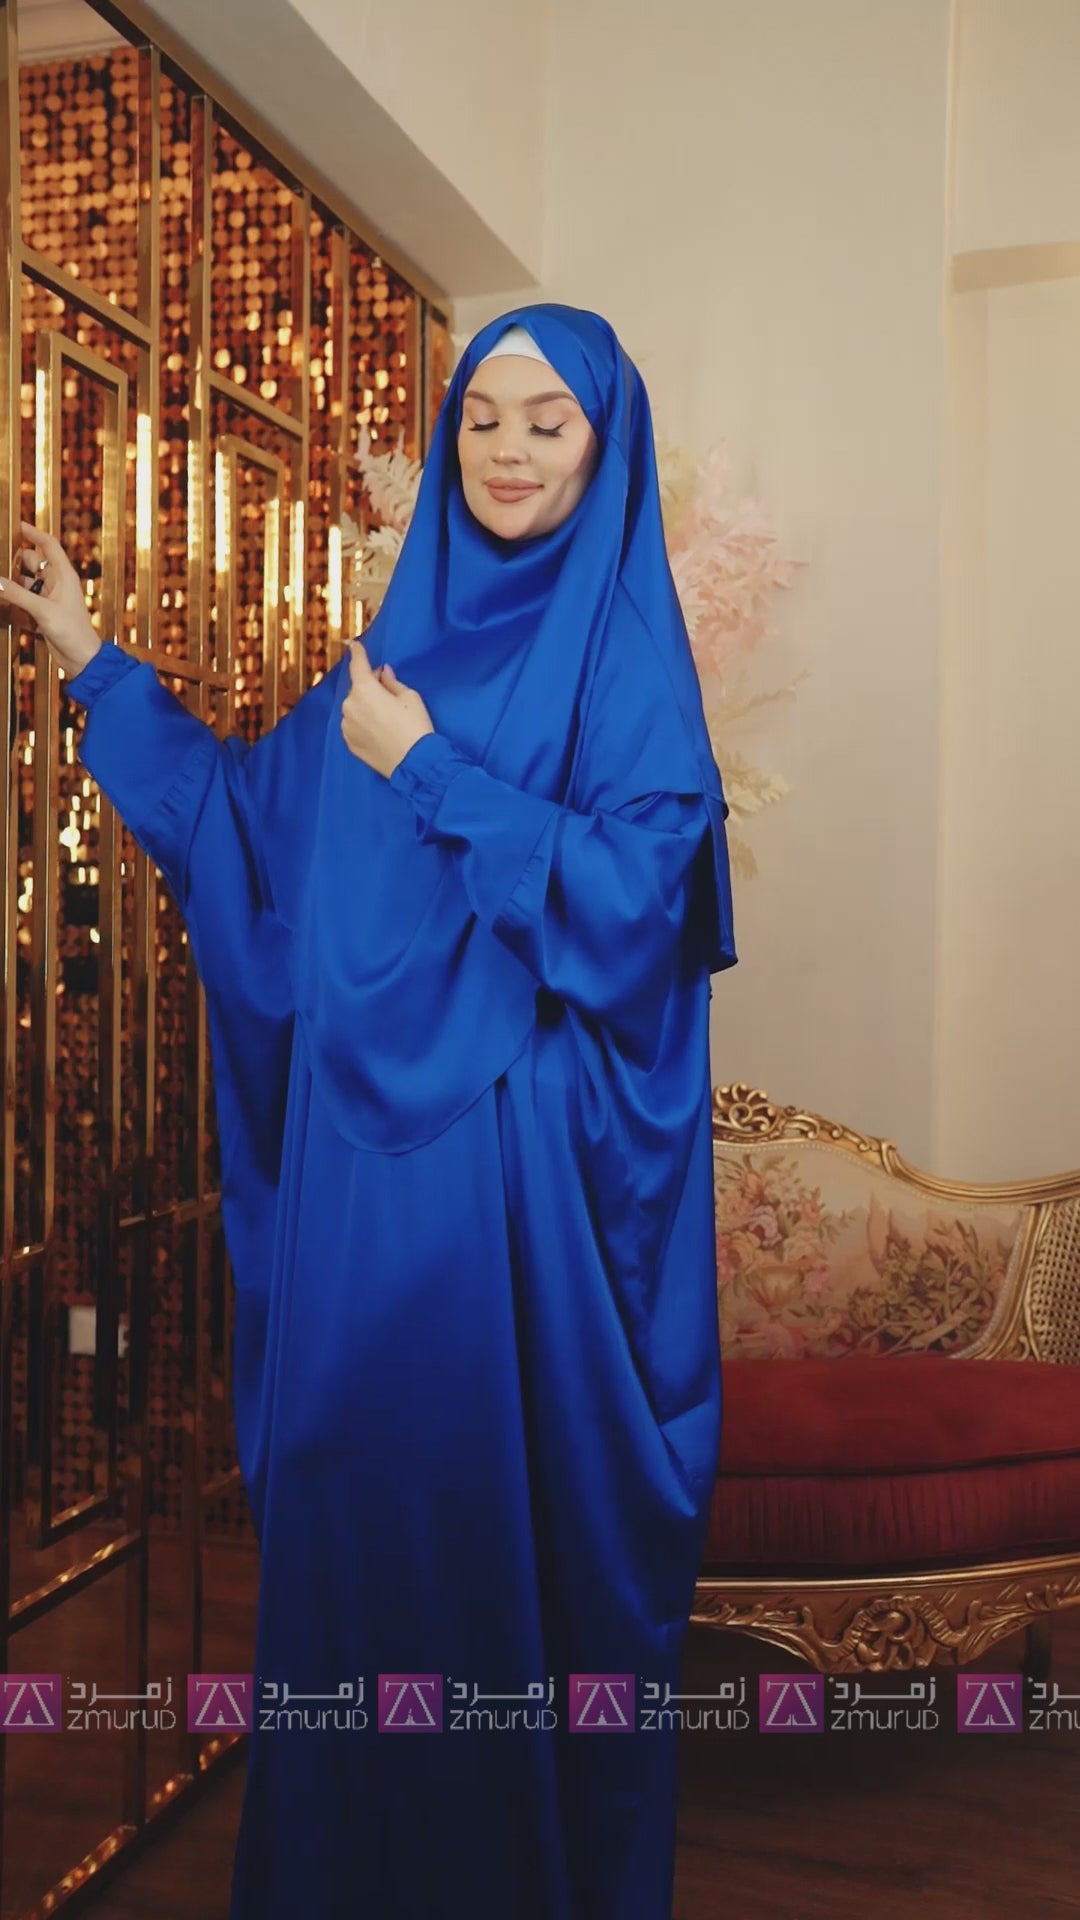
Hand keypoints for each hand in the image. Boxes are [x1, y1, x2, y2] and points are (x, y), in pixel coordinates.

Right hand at [0, 524, 102, 677]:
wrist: (81, 658)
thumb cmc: (72, 632)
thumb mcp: (42, 610)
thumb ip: (17, 594)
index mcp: (63, 575)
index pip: (49, 545)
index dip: (34, 533)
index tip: (18, 525)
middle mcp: (57, 583)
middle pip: (33, 562)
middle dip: (15, 559)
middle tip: (0, 557)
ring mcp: (50, 597)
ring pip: (26, 581)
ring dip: (12, 580)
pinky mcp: (43, 612)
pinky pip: (24, 598)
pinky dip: (14, 597)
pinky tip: (3, 597)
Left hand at [340, 641, 434, 778]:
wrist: (414, 763)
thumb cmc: (415, 726)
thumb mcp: (410, 697)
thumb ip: (392, 682)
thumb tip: (382, 673)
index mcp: (364, 689)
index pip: (357, 664)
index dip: (357, 652)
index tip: (354, 644)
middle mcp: (350, 705)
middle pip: (358, 688)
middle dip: (370, 687)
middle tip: (389, 695)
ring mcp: (346, 726)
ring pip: (355, 708)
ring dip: (365, 707)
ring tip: (386, 719)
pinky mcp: (349, 743)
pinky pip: (354, 725)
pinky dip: (363, 723)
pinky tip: (380, 731)